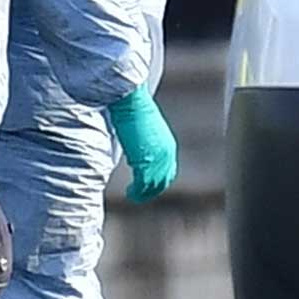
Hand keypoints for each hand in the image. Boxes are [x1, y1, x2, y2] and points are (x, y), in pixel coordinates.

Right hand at [107, 87, 177, 202]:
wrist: (132, 104)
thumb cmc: (134, 109)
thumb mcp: (144, 128)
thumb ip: (143, 139)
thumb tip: (135, 141)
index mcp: (167, 147)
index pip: (167, 170)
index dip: (158, 179)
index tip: (148, 183)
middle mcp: (167, 156)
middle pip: (163, 180)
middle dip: (153, 188)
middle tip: (141, 193)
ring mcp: (157, 162)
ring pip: (154, 185)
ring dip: (144, 192)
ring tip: (134, 195)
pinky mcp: (146, 165)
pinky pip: (143, 186)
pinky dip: (137, 193)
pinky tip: (130, 193)